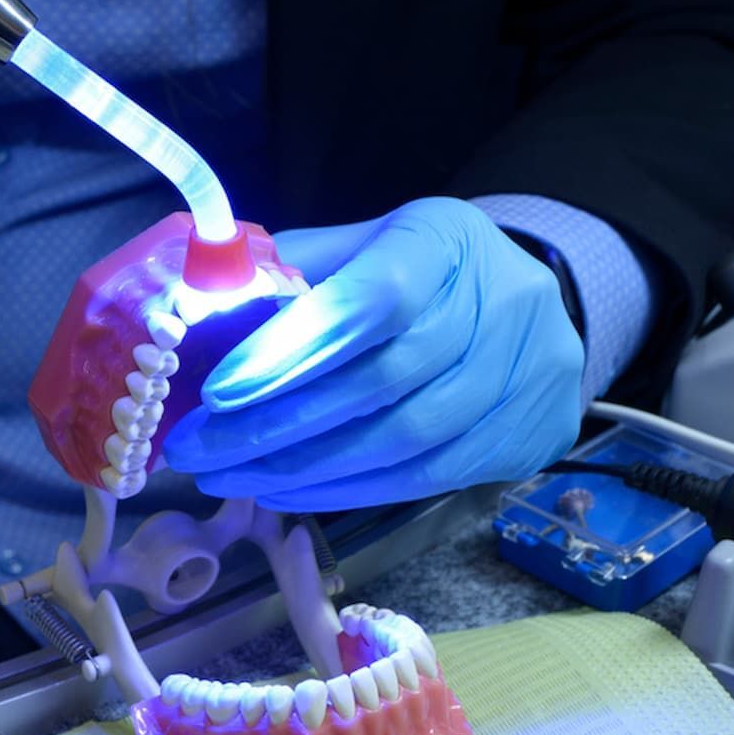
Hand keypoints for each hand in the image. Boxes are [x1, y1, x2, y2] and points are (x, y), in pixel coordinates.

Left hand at [162, 197, 584, 510]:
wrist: (536, 306)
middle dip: (274, 425)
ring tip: (229, 477)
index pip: (370, 302)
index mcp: (443, 242)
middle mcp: (498, 307)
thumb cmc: (424, 270)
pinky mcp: (523, 439)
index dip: (292, 352)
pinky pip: (423, 478)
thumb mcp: (365, 243)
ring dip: (302, 470)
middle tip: (198, 451)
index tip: (217, 394)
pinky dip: (345, 491)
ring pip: (401, 443)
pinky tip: (285, 492)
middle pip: (379, 383)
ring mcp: (521, 379)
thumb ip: (295, 270)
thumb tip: (207, 309)